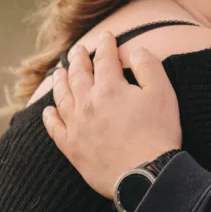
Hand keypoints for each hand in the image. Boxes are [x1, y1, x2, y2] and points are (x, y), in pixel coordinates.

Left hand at [43, 32, 181, 197]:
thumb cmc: (159, 134)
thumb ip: (148, 67)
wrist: (146, 175)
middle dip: (79, 58)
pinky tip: (48, 110)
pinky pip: (55, 128)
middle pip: (78, 74)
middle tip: (78, 50)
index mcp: (110, 87)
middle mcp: (88, 103)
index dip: (106, 44)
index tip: (106, 36)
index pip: (104, 58)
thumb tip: (135, 50)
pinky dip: (49, 117)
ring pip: (62, 97)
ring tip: (59, 72)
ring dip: (60, 81)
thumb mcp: (163, 94)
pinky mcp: (72, 148)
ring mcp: (76, 125)